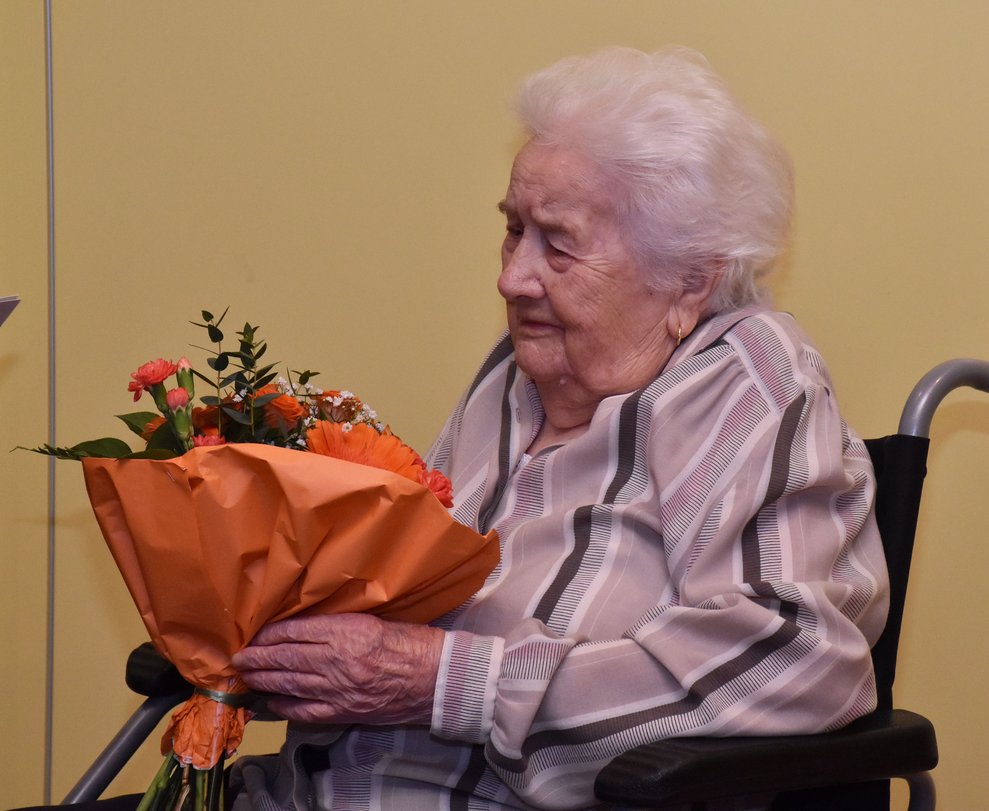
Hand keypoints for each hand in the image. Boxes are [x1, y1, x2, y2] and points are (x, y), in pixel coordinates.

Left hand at [231, 613, 444, 726]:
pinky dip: (284, 704)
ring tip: (245, 674)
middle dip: (259, 656)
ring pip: (290, 683)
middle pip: (287, 657)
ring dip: (264, 678)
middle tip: (238, 656)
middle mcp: (338, 660)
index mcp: (348, 631)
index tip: (256, 631)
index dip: (271, 632)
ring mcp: (339, 689)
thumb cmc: (413, 642)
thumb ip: (341, 622)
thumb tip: (307, 624)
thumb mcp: (376, 619)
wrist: (437, 678)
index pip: (297, 630)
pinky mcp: (344, 711)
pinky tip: (271, 699)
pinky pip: (305, 710)